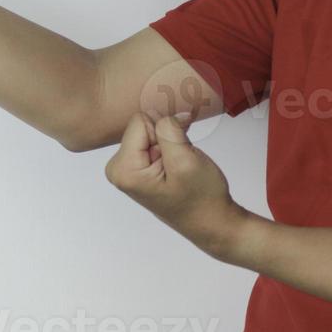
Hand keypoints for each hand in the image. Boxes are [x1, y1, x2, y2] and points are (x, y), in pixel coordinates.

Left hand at [104, 112, 246, 258]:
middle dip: (167, 135)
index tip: (180, 150)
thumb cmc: (201, 197)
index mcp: (124, 170)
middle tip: (182, 158)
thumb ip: (168, 129)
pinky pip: (153, 139)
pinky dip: (170, 145)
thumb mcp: (185, 159)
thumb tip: (163, 110)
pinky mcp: (139, 167)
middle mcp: (118, 169)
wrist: (212, 221)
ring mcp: (128, 168)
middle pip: (142, 125)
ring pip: (150, 130)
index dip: (166, 130)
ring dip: (170, 141)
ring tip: (180, 164)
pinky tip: (178, 163)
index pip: (141, 121)